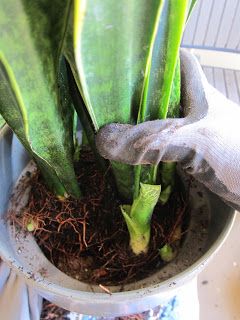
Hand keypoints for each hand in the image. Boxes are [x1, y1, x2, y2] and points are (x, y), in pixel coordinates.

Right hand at [96, 49, 239, 209]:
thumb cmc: (234, 154)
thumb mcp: (192, 141)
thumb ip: (150, 140)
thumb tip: (102, 139)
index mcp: (200, 92)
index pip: (179, 62)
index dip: (155, 57)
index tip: (127, 62)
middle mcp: (195, 109)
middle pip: (163, 92)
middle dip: (137, 95)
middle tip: (108, 101)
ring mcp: (193, 132)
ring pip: (161, 120)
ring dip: (140, 124)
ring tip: (112, 125)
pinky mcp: (191, 154)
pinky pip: (164, 144)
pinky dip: (148, 147)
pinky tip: (131, 152)